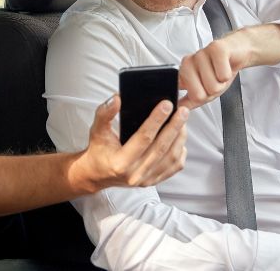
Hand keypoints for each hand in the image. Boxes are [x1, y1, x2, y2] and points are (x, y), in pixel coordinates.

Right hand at [70, 95, 188, 192]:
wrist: (98, 174)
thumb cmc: (99, 149)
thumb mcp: (97, 129)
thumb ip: (105, 113)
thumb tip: (118, 98)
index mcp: (120, 162)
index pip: (143, 138)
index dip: (156, 120)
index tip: (167, 104)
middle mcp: (134, 174)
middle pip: (161, 147)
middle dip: (174, 126)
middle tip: (183, 110)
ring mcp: (146, 180)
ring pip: (171, 157)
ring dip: (180, 137)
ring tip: (182, 121)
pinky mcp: (153, 181)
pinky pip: (174, 167)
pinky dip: (180, 151)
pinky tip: (179, 138)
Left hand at [178, 33, 250, 109]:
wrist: (236, 53)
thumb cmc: (219, 71)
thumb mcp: (204, 91)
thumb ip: (189, 101)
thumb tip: (177, 112)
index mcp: (181, 74)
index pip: (185, 97)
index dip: (202, 98)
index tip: (206, 87)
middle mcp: (187, 63)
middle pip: (199, 95)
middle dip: (212, 91)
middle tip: (215, 79)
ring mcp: (200, 54)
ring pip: (212, 85)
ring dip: (222, 82)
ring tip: (221, 72)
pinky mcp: (215, 48)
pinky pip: (223, 74)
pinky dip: (228, 74)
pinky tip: (226, 66)